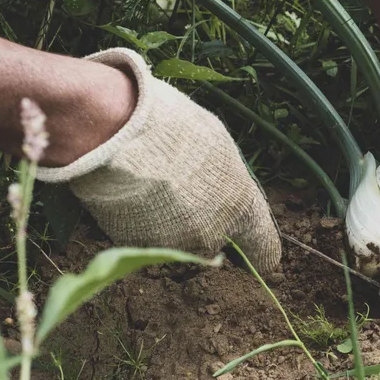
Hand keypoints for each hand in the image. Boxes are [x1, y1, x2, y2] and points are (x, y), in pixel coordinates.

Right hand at [36, 48, 281, 274]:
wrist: (114, 136)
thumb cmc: (173, 128)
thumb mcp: (218, 144)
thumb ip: (228, 177)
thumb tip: (226, 186)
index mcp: (240, 209)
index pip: (264, 250)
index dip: (258, 247)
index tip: (251, 244)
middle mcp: (211, 236)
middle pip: (216, 244)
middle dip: (206, 225)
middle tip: (185, 192)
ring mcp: (172, 246)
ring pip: (179, 243)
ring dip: (170, 225)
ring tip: (154, 188)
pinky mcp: (136, 248)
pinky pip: (146, 240)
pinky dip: (140, 223)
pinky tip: (132, 194)